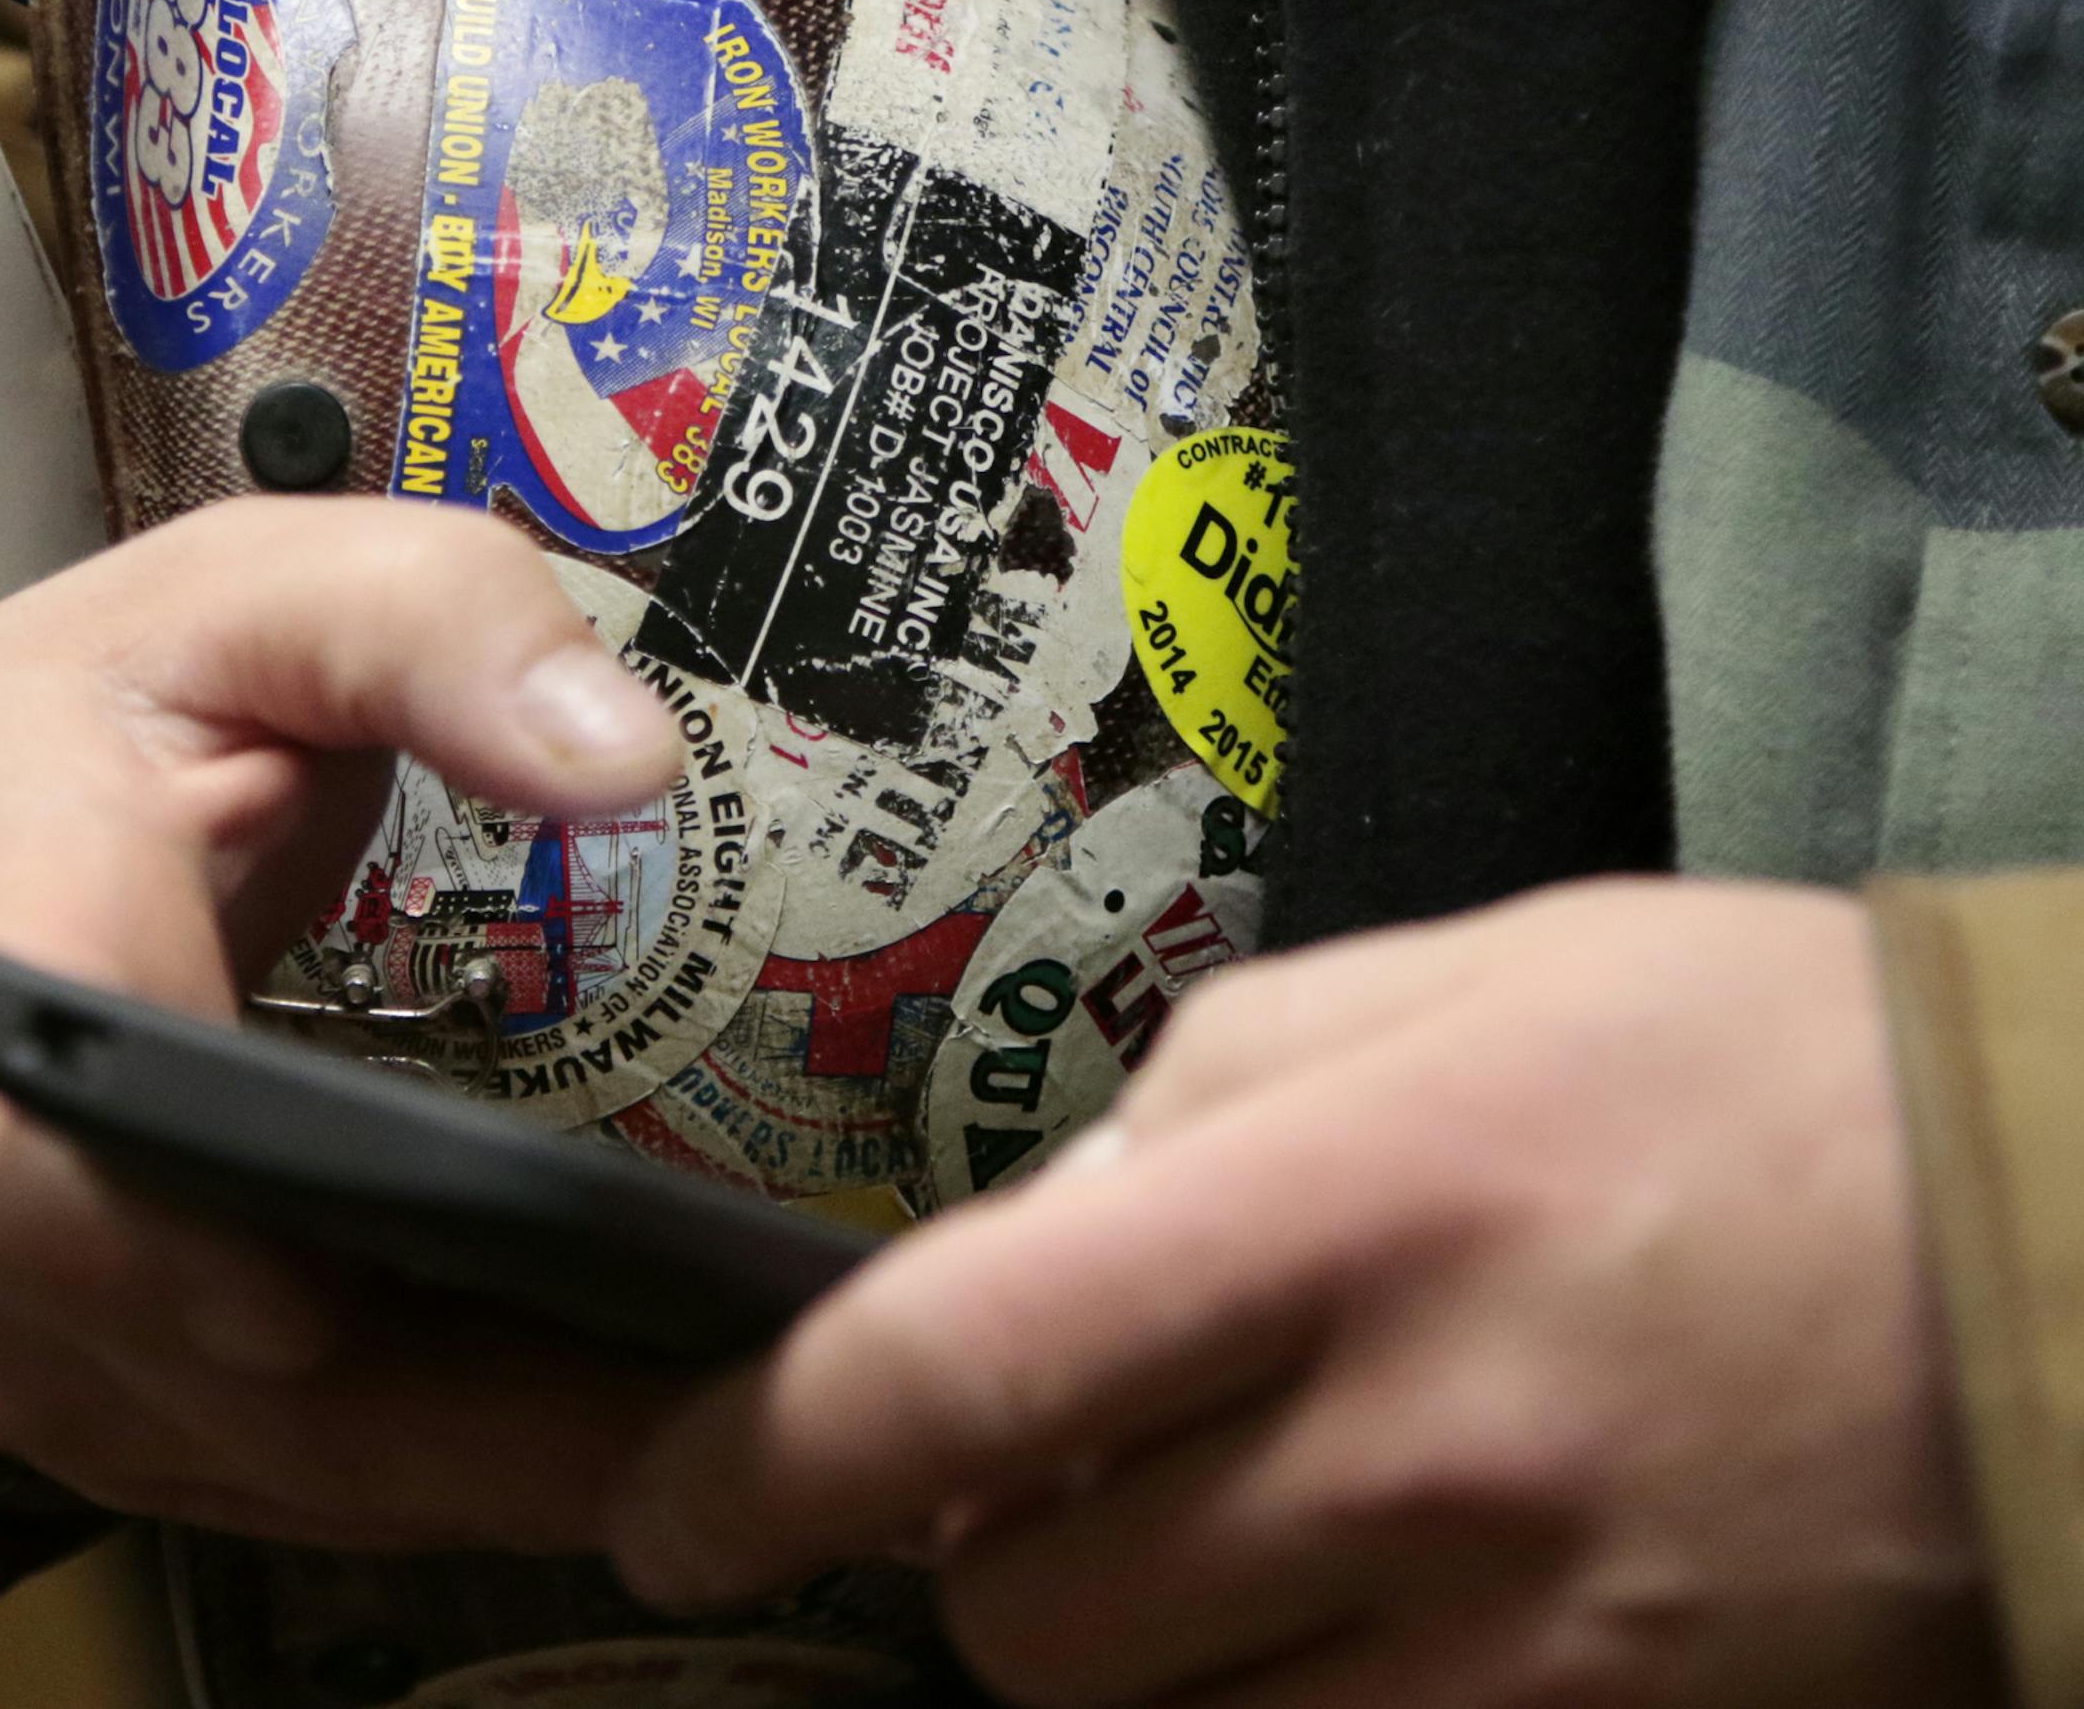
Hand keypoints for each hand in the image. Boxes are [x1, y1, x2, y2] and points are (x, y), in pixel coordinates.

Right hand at [0, 498, 682, 1551]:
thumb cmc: (134, 697)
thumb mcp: (279, 592)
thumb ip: (441, 629)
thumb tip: (621, 759)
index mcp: (7, 932)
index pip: (22, 1135)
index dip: (149, 1243)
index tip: (314, 1300)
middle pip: (162, 1353)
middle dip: (429, 1418)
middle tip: (687, 1433)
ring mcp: (14, 1274)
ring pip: (209, 1442)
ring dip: (448, 1473)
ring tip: (691, 1455)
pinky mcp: (81, 1341)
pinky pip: (232, 1453)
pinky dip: (408, 1470)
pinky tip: (576, 1455)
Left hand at [606, 878, 2000, 1705]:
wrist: (2054, 1246)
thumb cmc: (1745, 1062)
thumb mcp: (1463, 980)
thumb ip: (1212, 1086)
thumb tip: (1048, 1233)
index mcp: (1356, 1204)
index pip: (962, 1369)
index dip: (756, 1462)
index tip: (671, 1501)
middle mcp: (1415, 1452)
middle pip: (1029, 1613)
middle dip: (979, 1546)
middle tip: (1049, 1452)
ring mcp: (1517, 1646)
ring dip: (1120, 1644)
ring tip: (1209, 1516)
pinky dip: (1269, 1708)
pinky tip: (1329, 1600)